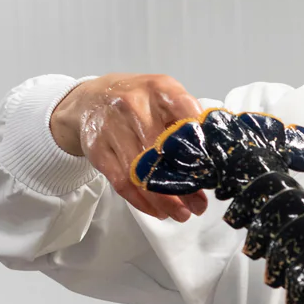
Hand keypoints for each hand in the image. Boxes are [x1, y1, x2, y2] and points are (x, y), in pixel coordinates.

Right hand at [49, 73, 210, 221]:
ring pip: (142, 172)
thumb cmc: (139, 102)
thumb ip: (188, 122)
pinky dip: (142, 202)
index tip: (213, 171)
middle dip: (186, 184)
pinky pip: (122, 182)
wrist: (89, 100)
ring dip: (165, 200)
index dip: (202, 146)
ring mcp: (113, 127)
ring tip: (182, 214)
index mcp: (160, 89)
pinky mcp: (98, 149)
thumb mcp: (165, 98)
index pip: (188, 116)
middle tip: (200, 205)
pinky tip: (158, 211)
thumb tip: (213, 161)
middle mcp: (135, 104)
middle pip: (165, 152)